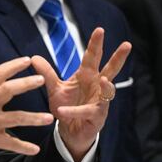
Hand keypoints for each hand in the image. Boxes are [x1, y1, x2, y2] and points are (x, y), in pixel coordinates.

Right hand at [0, 57, 54, 161]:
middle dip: (26, 84)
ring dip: (33, 118)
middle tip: (41, 79)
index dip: (13, 66)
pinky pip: (10, 143)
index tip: (27, 60)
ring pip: (15, 118)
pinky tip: (35, 150)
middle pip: (8, 90)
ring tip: (49, 118)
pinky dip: (23, 147)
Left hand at [31, 28, 130, 161]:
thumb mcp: (54, 89)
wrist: (69, 131)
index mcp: (87, 76)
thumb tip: (34, 58)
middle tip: (127, 44)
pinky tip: (62, 112)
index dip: (96, 44)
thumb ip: (46, 73)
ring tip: (104, 79)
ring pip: (108, 92)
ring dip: (106, 86)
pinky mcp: (96, 117)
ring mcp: (100, 101)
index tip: (100, 29)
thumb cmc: (66, 106)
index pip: (92, 57)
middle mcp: (97, 86)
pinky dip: (74, 111)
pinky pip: (87, 112)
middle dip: (118, 57)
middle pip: (110, 69)